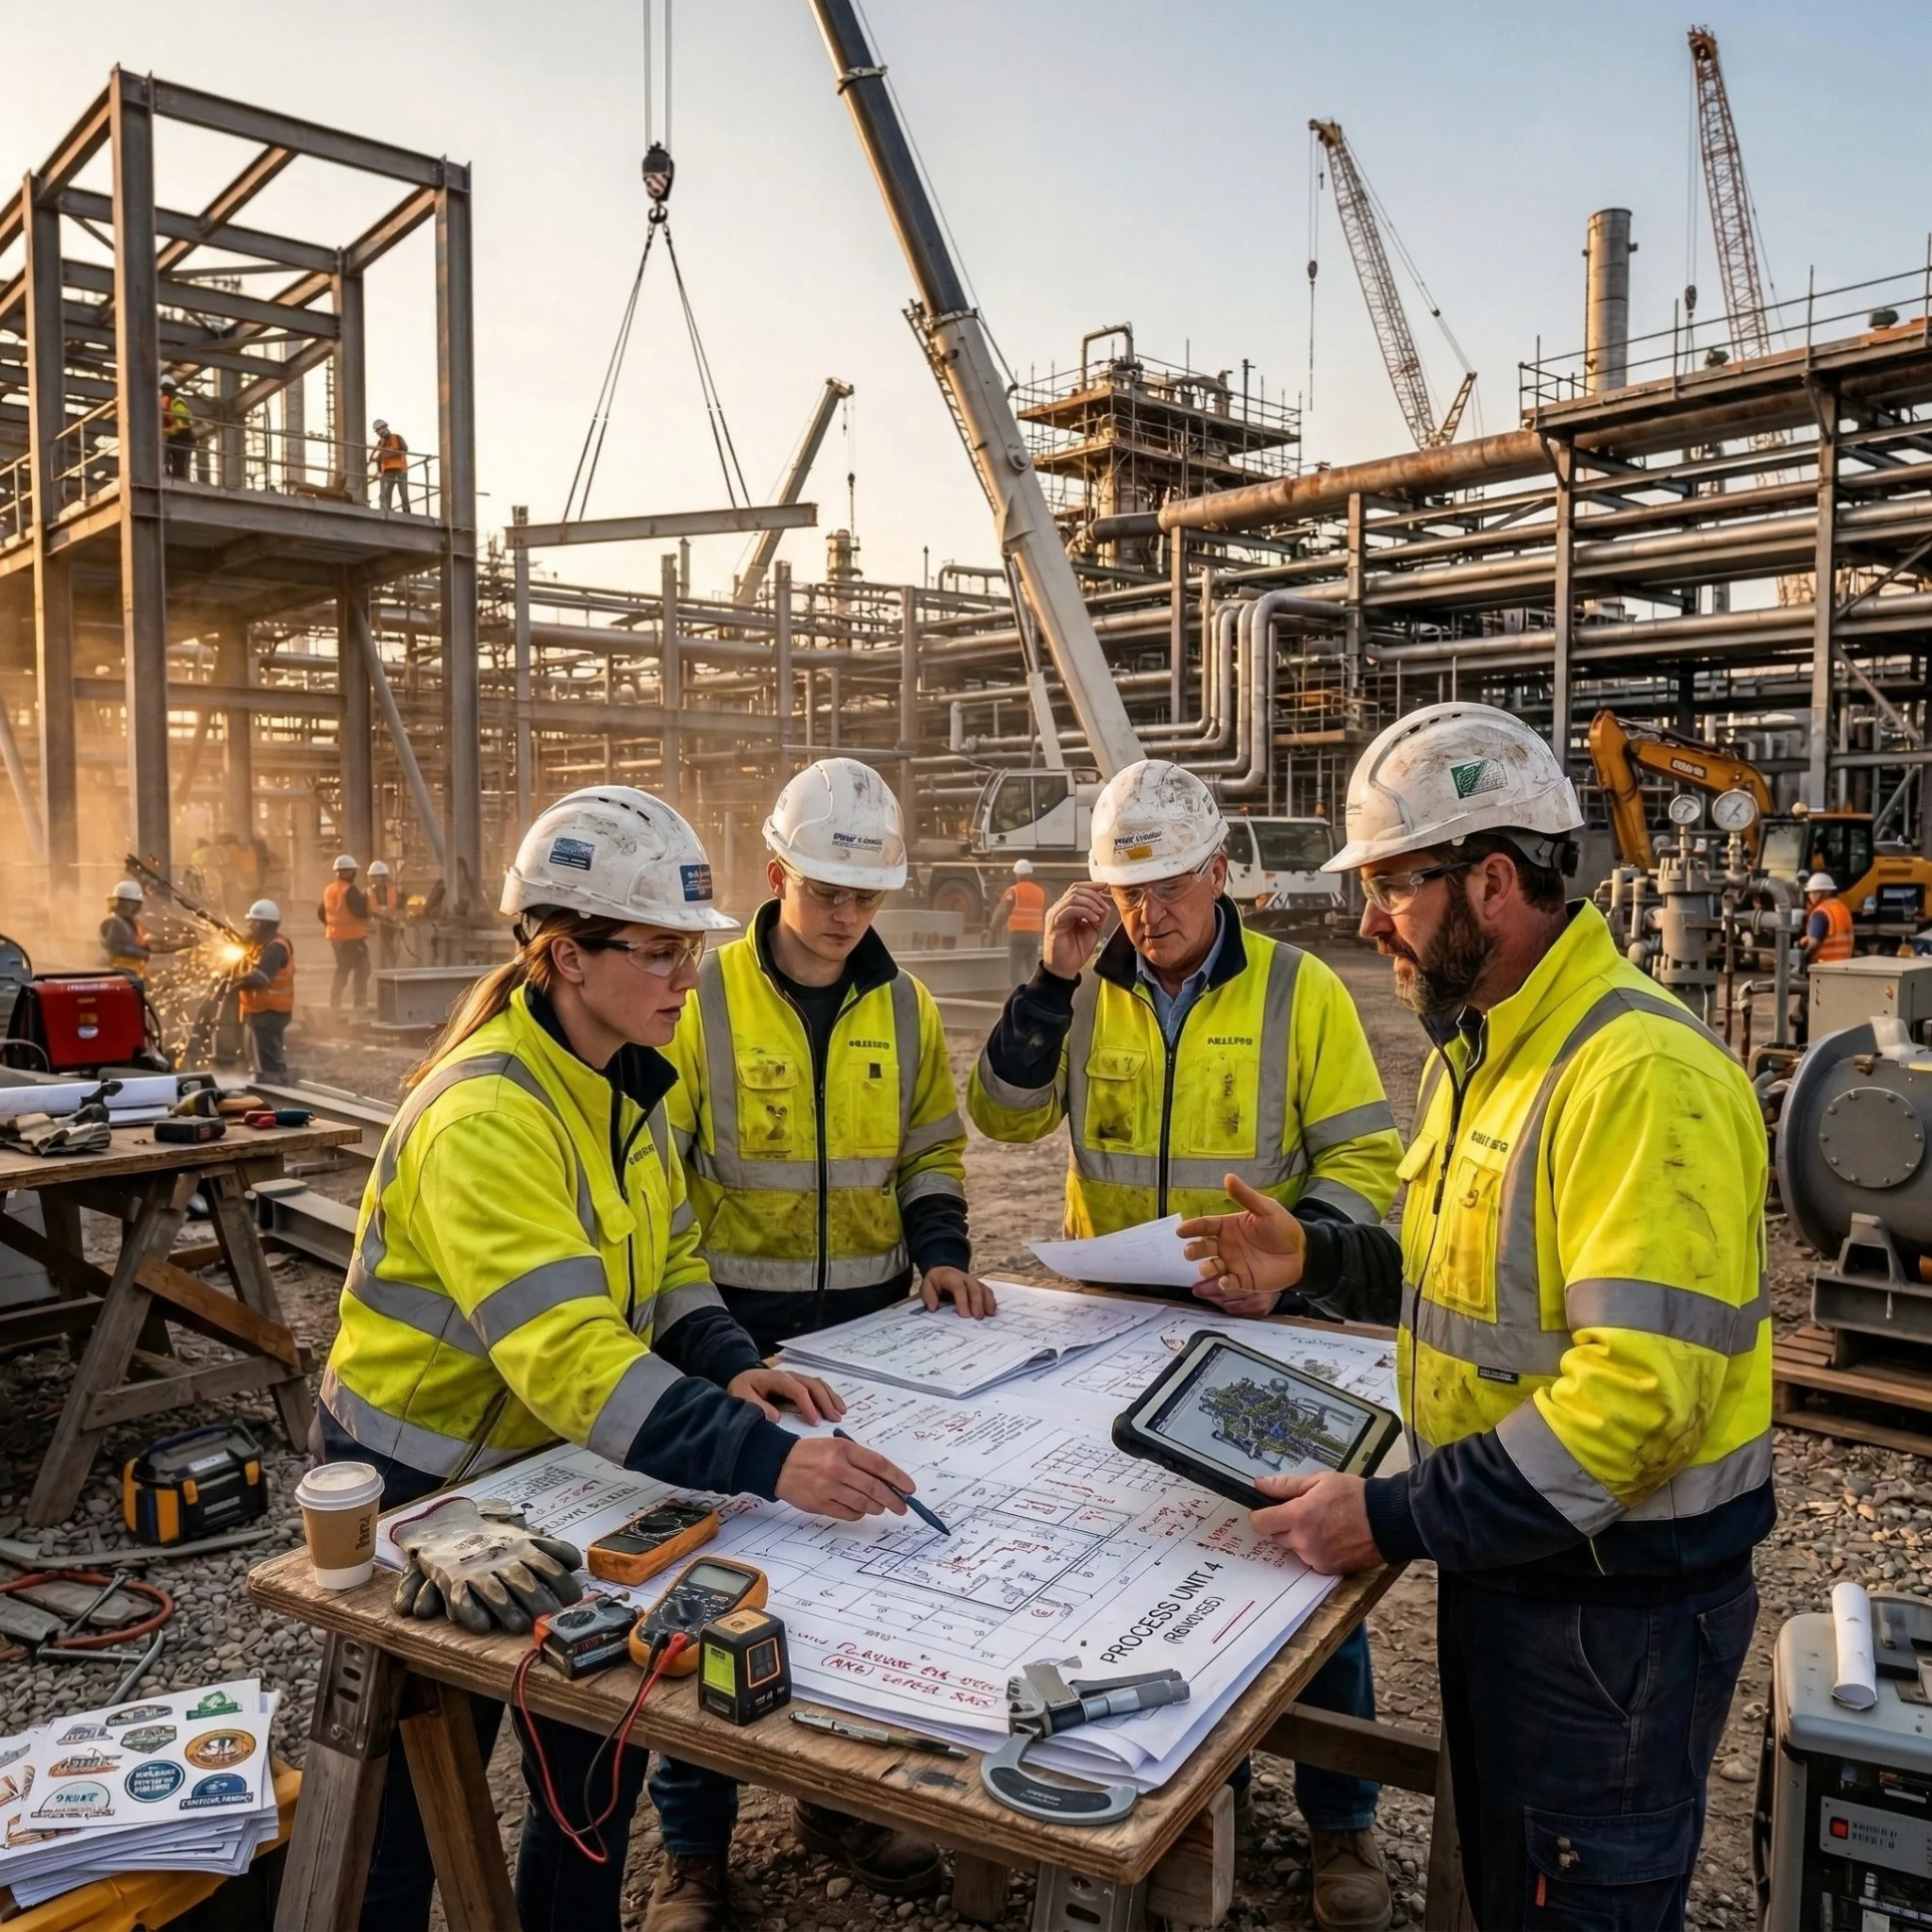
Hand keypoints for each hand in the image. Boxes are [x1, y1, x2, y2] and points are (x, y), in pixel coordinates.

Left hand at [729, 1367, 845, 1427]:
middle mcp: (791, 1376)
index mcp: (777, 1378)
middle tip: (836, 1419)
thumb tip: (775, 1417)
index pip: (797, 1390)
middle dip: (826, 1402)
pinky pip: (818, 1388)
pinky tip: (837, 1407)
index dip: (808, 1405)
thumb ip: (756, 1406)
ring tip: (842, 1414)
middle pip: (813, 1385)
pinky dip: (829, 1397)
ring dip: (831, 1398)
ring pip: (819, 1385)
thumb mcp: (741, 1397)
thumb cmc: (743, 1390)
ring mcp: (797, 1379)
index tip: (815, 1423)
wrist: (743, 1378)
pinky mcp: (800, 1385)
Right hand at [775, 1435, 914, 1521]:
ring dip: (877, 1507)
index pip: (879, 1464)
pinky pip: (848, 1513)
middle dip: (893, 1499)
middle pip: (874, 1487)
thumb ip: (860, 1461)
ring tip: (881, 1507)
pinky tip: (861, 1509)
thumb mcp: (837, 1446)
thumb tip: (888, 1480)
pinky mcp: (820, 1504)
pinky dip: (859, 1513)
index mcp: (844, 1449)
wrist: (779, 1463)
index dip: (898, 1478)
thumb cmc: (812, 1454)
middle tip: (902, 1506)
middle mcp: (837, 1468)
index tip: (909, 1488)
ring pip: (863, 1503)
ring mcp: (828, 1487)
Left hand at [920, 1267, 996, 1316]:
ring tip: (988, 1316)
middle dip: (977, 1303)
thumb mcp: (927, 1285)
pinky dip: (991, 1301)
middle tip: (978, 1318)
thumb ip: (928, 1295)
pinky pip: (988, 1292)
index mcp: (951, 1277)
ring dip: (987, 1302)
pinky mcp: (980, 1286)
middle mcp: (965, 1278)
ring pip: (984, 1289)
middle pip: (974, 1289)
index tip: (964, 1315)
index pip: (959, 1288)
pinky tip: (991, 1312)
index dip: (962, 1301)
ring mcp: (974, 1281)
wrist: (944, 1270)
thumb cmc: (936, 1281)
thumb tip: (933, 1308)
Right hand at [1041, 884, 1112, 978]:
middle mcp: (1059, 909)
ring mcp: (1055, 914)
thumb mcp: (1093, 930)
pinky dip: (1084, 911)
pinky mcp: (1054, 922)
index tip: (1106, 885)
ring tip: (1100, 913)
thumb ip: (1098, 917)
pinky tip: (1093, 919)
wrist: (1065, 968)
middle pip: (1076, 890)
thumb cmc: (1076, 951)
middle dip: (1094, 895)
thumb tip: (1105, 904)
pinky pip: (1069, 909)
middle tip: (1105, 906)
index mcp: (1068, 909)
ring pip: (1073, 897)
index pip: (1078, 889)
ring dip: (1090, 903)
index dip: (1092, 885)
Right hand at [1177, 1174, 1307, 1316]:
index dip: (1192, 1227)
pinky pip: (1228, 1284)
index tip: (1180, 1230)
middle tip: (1189, 1252)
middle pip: (1203, 1247)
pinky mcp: (1242, 1281)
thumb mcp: (1266, 1209)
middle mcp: (1225, 1245)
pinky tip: (1226, 1282)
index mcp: (1228, 1227)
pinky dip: (1224, 1284)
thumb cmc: (1282, 1227)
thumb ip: (1246, 1196)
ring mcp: (1232, 1264)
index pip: (1206, 1225)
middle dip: (1193, 1250)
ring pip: (1211, 1267)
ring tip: (1208, 1268)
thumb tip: (1228, 1177)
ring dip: (1206, 1268)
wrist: (1302, 1252)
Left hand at [1250, 1471, 1380, 1575]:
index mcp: (1298, 1517)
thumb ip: (1286, 1486)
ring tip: (1323, 1524)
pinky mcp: (1328, 1569)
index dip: (1260, 1515)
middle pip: (1276, 1536)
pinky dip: (1315, 1550)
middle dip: (1284, 1525)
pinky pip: (1311, 1560)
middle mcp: (1303, 1542)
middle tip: (1304, 1512)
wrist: (1387, 1519)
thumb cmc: (1353, 1495)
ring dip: (1300, 1539)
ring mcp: (1316, 1558)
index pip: (1260, 1523)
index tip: (1267, 1510)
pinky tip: (1332, 1538)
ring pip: (1294, 1549)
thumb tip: (1259, 1485)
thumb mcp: (1319, 1481)